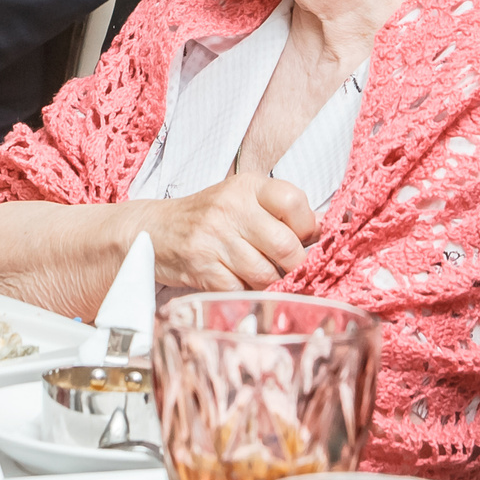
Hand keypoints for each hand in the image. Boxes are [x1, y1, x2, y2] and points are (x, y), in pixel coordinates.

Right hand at [142, 175, 317, 289]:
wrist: (154, 230)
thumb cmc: (208, 218)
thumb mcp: (243, 201)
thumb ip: (281, 213)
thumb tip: (325, 230)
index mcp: (248, 186)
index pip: (295, 203)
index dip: (306, 228)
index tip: (299, 238)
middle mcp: (231, 207)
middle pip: (286, 246)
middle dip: (291, 265)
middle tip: (282, 266)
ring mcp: (214, 237)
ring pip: (266, 274)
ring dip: (267, 283)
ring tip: (255, 274)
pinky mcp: (201, 267)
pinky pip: (241, 290)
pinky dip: (244, 293)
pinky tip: (235, 281)